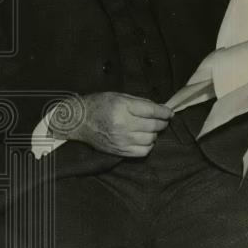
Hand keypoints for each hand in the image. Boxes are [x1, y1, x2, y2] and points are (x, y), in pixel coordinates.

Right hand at [50, 92, 172, 157]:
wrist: (79, 121)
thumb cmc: (98, 105)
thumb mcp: (118, 96)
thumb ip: (139, 102)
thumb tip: (159, 109)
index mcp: (122, 107)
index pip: (152, 111)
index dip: (164, 112)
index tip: (169, 112)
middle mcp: (123, 124)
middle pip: (154, 125)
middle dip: (162, 122)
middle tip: (162, 120)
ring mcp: (121, 139)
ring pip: (151, 139)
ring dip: (154, 134)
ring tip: (149, 129)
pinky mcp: (120, 151)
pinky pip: (143, 151)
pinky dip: (148, 145)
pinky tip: (144, 139)